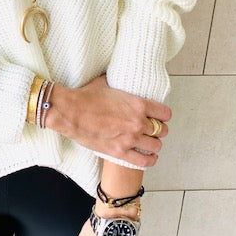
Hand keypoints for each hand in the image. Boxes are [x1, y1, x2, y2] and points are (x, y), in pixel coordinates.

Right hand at [45, 73, 170, 167]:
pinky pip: (144, 161)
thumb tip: (117, 75)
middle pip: (163, 131)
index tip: (159, 117)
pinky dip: (149, 160)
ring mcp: (130, 138)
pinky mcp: (120, 152)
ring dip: (154, 145)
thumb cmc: (85, 96)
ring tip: (149, 144)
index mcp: (138, 104)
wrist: (70, 111)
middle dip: (159, 130)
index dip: (163, 116)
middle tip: (152, 130)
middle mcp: (138, 122)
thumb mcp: (106, 83)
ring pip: (156, 146)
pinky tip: (147, 157)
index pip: (165, 113)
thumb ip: (118, 83)